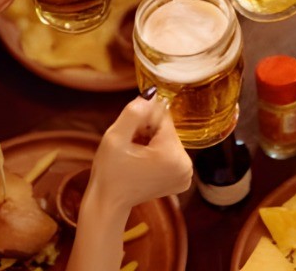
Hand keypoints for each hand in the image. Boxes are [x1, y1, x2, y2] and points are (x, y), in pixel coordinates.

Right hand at [88, 96, 191, 211]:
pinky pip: (171, 153)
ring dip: (151, 141)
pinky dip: (156, 153)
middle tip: (129, 144)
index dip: (143, 120)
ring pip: (168, 140)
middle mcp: (185, 166)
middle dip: (148, 131)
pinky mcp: (183, 180)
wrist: (109, 202)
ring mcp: (186, 175)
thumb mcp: (115, 137)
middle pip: (167, 130)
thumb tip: (152, 94)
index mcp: (172, 155)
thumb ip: (134, 113)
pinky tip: (142, 162)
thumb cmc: (110, 171)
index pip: (163, 118)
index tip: (130, 132)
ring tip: (134, 154)